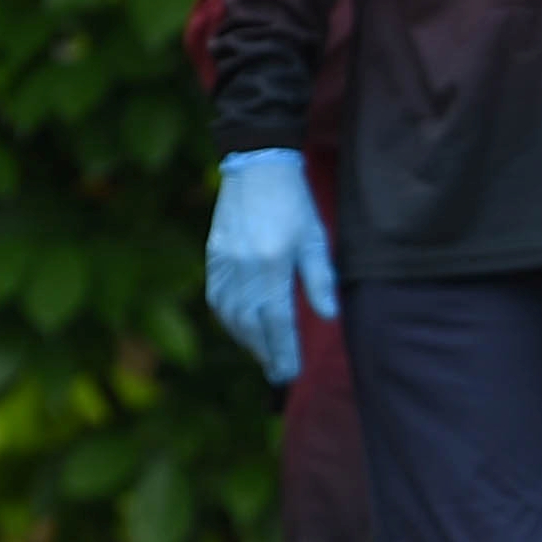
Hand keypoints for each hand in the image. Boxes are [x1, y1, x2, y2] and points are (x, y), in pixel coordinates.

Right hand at [202, 149, 336, 385]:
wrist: (256, 166)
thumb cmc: (293, 203)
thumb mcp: (316, 238)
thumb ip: (320, 279)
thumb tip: (329, 317)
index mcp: (273, 263)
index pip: (278, 320)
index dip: (284, 351)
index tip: (291, 373)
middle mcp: (245, 267)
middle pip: (253, 324)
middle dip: (267, 353)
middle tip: (280, 374)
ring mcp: (224, 263)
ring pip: (232, 315)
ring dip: (247, 341)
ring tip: (264, 355)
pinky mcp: (213, 256)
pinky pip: (218, 299)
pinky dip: (229, 320)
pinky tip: (241, 329)